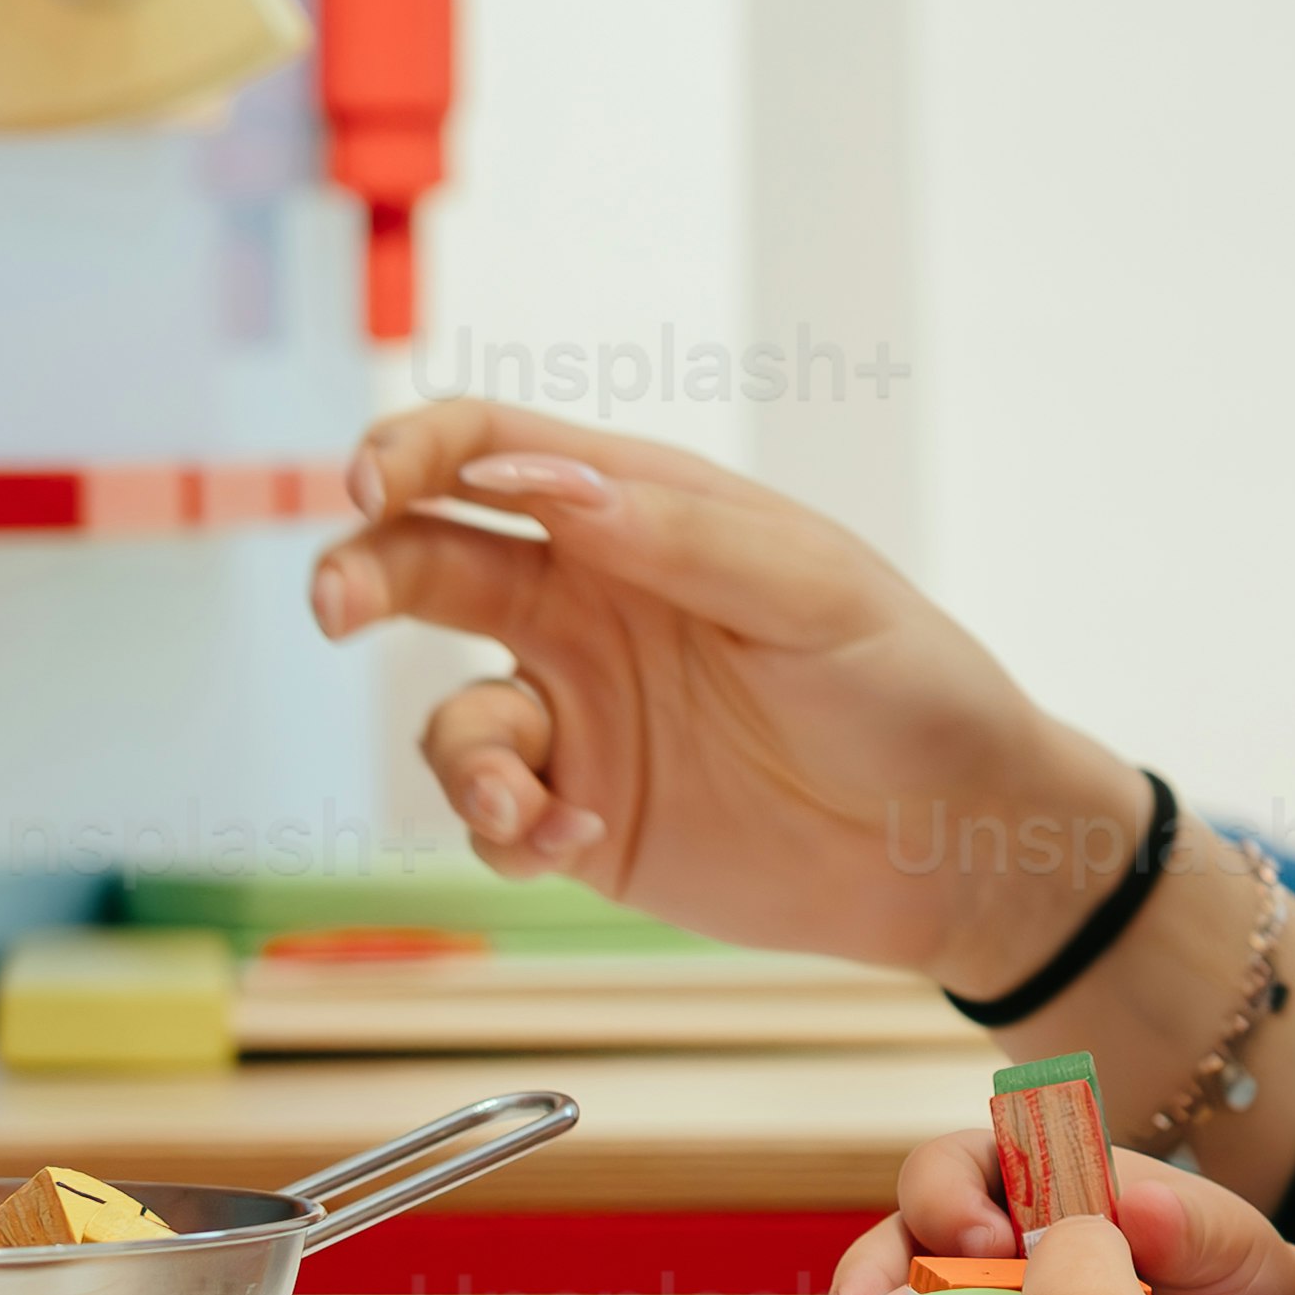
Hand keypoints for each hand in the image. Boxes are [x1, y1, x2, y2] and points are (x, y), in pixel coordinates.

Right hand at [309, 396, 1117, 988]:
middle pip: (427, 562)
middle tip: (336, 603)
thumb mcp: (815, 596)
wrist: (959, 841)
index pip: (493, 451)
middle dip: (360, 571)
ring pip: (452, 720)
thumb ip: (680, 538)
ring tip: (523, 802)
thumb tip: (538, 484)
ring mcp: (580, 714)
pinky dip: (503, 831)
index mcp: (640, 515)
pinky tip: (571, 843)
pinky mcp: (583, 816)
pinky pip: (491, 818)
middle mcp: (588, 602)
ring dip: (460, 758)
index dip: (415, 451)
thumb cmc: (907, 686)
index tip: (369, 485)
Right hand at [864, 1124, 1294, 1294]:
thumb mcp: (1229, 1245)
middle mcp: (998, 1252)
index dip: (947, 1196)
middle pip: (900, 1243)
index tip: (981, 1244)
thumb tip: (1140, 1203)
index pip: (956, 1168)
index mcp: (1042, 1191)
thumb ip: (1187, 1219)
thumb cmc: (1241, 1286)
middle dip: (878, 1275)